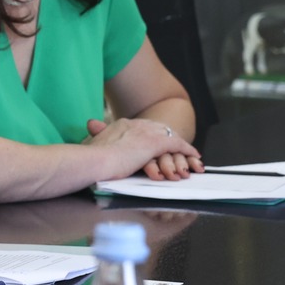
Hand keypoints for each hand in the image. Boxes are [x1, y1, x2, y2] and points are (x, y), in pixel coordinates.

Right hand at [84, 117, 201, 181]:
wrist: (95, 160)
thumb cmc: (90, 158)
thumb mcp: (92, 144)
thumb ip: (96, 137)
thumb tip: (91, 128)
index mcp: (121, 125)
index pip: (143, 128)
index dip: (152, 135)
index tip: (157, 142)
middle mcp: (136, 124)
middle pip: (159, 129)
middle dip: (169, 139)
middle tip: (179, 148)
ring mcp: (146, 132)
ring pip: (170, 136)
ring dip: (180, 148)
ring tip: (189, 155)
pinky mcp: (155, 143)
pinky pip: (177, 144)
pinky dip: (187, 150)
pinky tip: (194, 156)